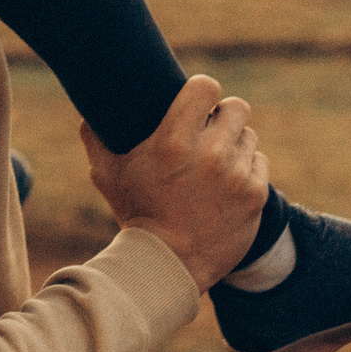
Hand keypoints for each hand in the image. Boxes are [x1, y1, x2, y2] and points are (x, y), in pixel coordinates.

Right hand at [82, 75, 268, 289]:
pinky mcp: (255, 196)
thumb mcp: (106, 174)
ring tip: (216, 162)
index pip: (206, 87)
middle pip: (237, 107)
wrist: (168, 265)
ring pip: (249, 136)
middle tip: (210, 130)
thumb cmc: (135, 214)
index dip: (202, 91)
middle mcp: (209, 154)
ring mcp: (236, 175)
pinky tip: (228, 183)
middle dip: (223, 116)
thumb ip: (95, 135)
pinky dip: (246, 169)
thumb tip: (91, 109)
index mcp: (173, 141)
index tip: (197, 103)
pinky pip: (259, 162)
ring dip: (235, 143)